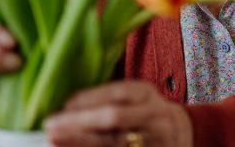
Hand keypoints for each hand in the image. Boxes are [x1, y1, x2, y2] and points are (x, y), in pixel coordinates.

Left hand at [43, 81, 191, 146]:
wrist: (184, 134)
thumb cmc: (148, 113)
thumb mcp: (136, 96)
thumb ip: (109, 97)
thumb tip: (67, 106)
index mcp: (145, 94)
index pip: (116, 94)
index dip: (87, 99)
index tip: (62, 106)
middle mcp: (153, 116)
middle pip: (113, 118)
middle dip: (79, 123)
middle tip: (50, 126)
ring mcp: (154, 140)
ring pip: (115, 143)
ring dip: (81, 142)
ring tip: (56, 141)